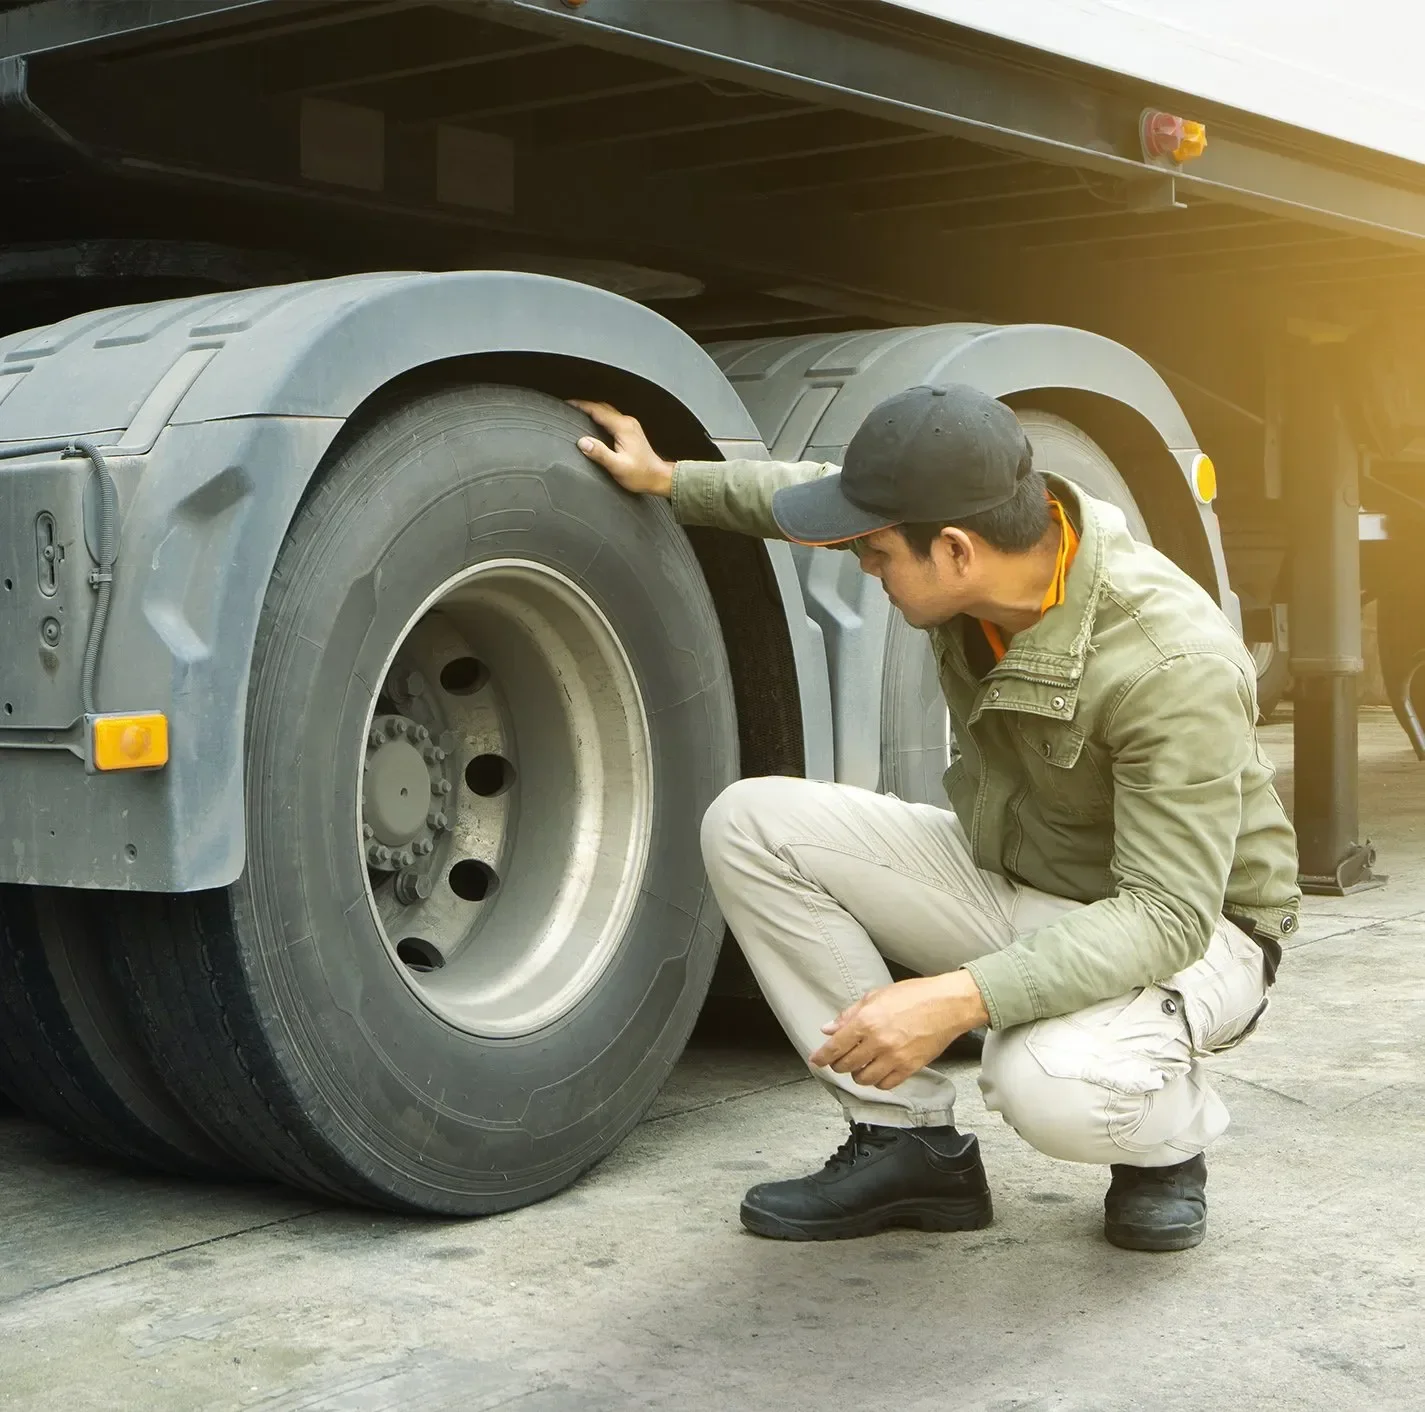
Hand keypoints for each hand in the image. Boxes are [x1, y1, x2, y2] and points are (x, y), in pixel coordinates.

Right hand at [570, 400, 675, 496]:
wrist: (659, 477)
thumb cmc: (641, 474)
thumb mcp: (618, 467)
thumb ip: (600, 454)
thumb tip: (582, 442)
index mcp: (623, 427)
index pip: (597, 410)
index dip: (581, 406)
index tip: (567, 404)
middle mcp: (627, 422)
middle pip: (602, 407)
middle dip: (584, 406)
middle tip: (569, 407)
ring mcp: (630, 425)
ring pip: (607, 411)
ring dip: (593, 410)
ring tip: (578, 413)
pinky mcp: (631, 431)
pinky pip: (612, 418)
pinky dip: (600, 417)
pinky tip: (594, 423)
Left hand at [808, 973, 989, 1090]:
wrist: (947, 1004)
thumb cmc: (914, 995)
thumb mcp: (876, 996)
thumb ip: (849, 1014)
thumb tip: (828, 1028)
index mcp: (866, 1021)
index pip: (835, 1046)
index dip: (821, 1056)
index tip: (816, 1060)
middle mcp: (878, 1042)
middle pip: (846, 1065)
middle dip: (838, 1064)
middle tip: (840, 1059)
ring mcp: (894, 1058)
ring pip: (863, 1079)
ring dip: (857, 1074)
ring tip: (861, 1064)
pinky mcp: (909, 1068)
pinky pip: (885, 1085)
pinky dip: (877, 1081)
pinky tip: (878, 1070)